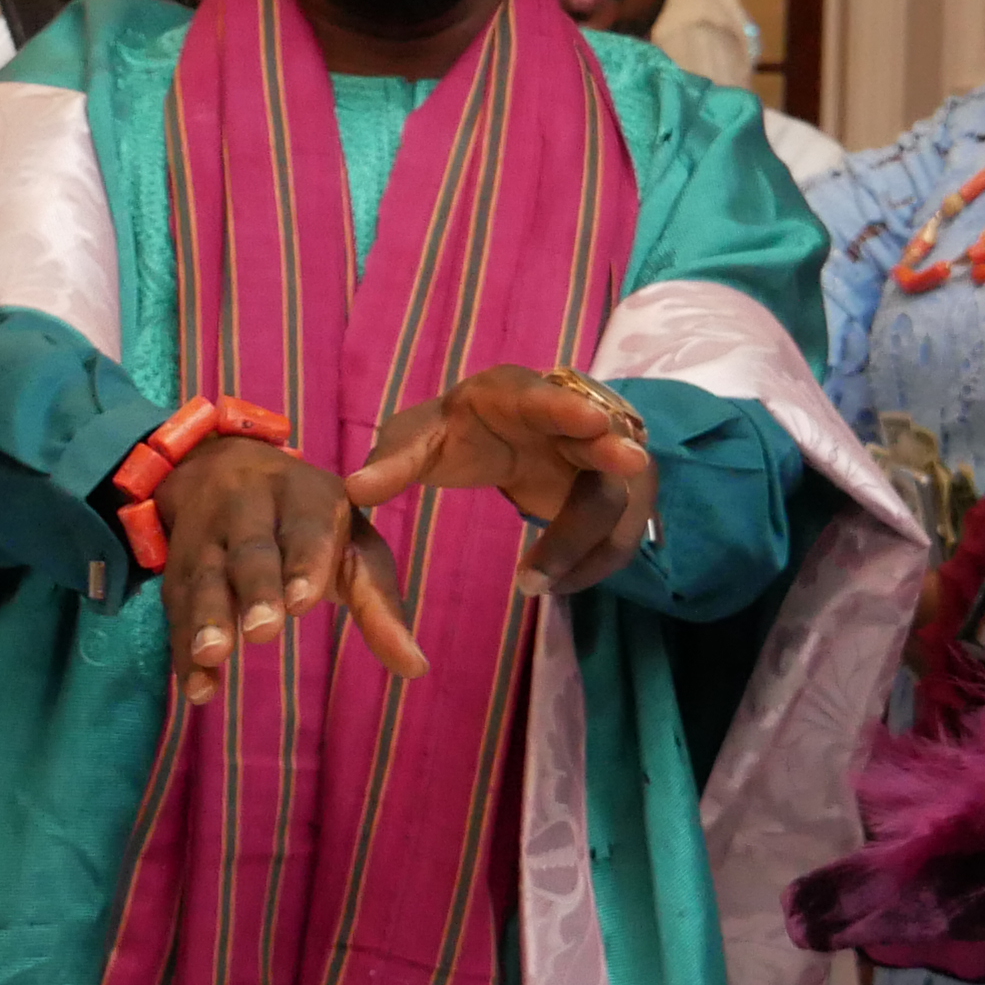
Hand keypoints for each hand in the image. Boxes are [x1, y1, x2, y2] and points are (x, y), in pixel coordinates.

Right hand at [151, 432, 425, 708]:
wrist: (217, 466)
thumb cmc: (307, 522)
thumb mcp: (349, 542)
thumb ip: (379, 602)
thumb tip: (416, 668)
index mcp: (303, 494)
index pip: (306, 528)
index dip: (305, 562)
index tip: (305, 601)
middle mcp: (249, 507)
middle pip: (251, 550)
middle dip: (257, 589)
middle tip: (264, 630)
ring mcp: (206, 534)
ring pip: (204, 575)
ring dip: (207, 617)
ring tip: (214, 656)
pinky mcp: (176, 566)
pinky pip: (176, 606)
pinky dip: (183, 648)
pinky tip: (198, 687)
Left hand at [344, 363, 663, 599]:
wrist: (504, 436)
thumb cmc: (459, 432)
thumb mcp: (421, 439)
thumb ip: (392, 462)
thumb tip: (355, 492)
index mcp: (518, 396)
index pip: (548, 397)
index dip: (569, 408)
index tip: (592, 421)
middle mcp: (572, 420)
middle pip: (603, 438)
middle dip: (613, 453)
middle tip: (630, 465)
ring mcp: (600, 459)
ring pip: (612, 500)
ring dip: (578, 543)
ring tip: (530, 583)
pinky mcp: (611, 497)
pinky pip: (614, 539)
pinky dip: (586, 568)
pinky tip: (552, 588)